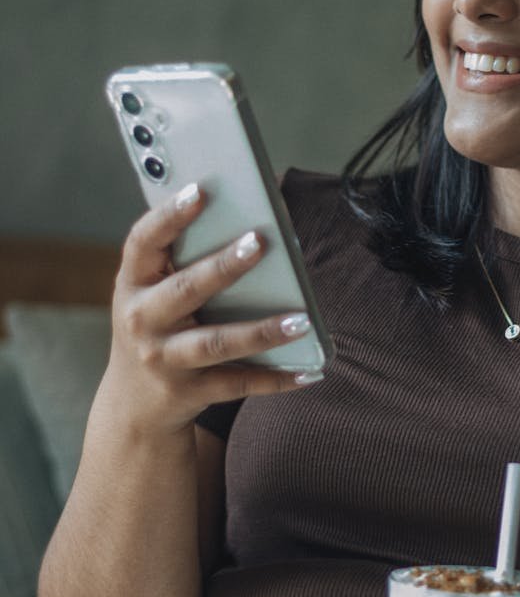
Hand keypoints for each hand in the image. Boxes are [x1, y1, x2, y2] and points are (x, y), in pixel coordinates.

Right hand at [106, 183, 320, 432]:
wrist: (133, 406)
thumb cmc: (157, 328)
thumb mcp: (151, 293)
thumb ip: (182, 260)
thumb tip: (249, 221)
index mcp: (133, 283)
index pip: (143, 241)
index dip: (169, 215)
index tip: (200, 191)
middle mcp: (142, 320)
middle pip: (186, 289)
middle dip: (224, 266)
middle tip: (260, 241)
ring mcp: (165, 360)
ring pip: (217, 343)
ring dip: (261, 331)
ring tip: (302, 319)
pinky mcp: (190, 392)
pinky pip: (239, 383)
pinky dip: (277, 378)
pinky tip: (310, 371)